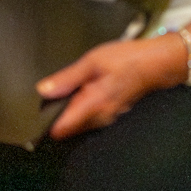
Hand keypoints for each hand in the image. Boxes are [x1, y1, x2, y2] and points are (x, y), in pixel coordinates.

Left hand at [38, 36, 184, 139]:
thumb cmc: (128, 60)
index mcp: (92, 106)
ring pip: (78, 121)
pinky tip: (84, 89)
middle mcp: (99, 118)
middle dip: (57, 115)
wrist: (157, 63)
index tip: (33, 117)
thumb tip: (43, 90)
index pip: (61, 129)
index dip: (45, 125)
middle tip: (53, 93)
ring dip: (70, 109)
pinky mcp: (110, 113)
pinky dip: (82, 106)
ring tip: (69, 88)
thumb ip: (67, 78)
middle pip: (68, 127)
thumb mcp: (92, 62)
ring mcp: (106, 118)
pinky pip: (89, 116)